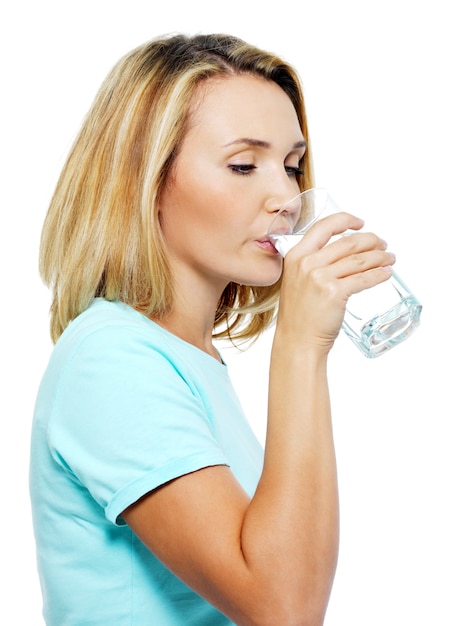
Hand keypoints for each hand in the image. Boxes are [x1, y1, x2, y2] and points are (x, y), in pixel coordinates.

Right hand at [276, 211, 395, 352]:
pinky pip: (364, 278)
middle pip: (348, 242)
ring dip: (380, 256)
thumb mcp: (296, 280)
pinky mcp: (335, 293)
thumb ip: (312, 263)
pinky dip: (379, 274)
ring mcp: (320, 278)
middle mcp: (307, 263)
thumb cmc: (299, 316)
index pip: (324, 227)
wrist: (297, 341)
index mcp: (296, 255)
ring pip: (359, 259)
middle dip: (371, 240)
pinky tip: (386, 273)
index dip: (346, 220)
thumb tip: (342, 253)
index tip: (360, 223)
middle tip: (383, 244)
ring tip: (389, 258)